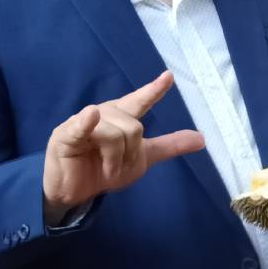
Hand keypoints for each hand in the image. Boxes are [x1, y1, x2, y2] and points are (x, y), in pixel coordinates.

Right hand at [42, 71, 204, 221]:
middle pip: (133, 127)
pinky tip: (90, 117)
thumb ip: (169, 146)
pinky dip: (87, 122)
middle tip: (118, 166)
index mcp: (122, 117)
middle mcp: (104, 114)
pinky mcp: (65, 135)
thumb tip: (202, 139)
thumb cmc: (104, 168)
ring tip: (105, 168)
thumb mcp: (142, 158)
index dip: (154, 90)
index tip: (169, 76)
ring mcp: (83, 122)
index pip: (140, 101)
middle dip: (130, 154)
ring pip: (115, 134)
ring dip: (115, 160)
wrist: (74, 192)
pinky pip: (81, 126)